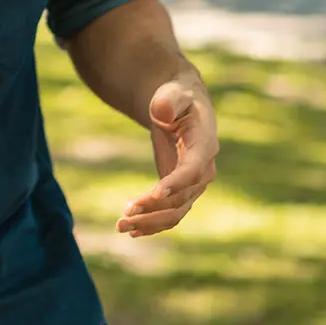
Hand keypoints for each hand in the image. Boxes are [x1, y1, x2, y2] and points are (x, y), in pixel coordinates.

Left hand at [118, 76, 217, 236]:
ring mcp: (194, 184)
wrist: (181, 105)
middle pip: (181, 199)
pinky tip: (132, 230)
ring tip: (121, 226)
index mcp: (205, 145)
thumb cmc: (175, 96)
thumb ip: (168, 102)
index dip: (176, 183)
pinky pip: (171, 213)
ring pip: (175, 212)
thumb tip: (161, 113)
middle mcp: (204, 170)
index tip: (155, 194)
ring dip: (149, 222)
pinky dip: (153, 223)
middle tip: (124, 216)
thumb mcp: (172, 94)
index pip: (192, 170)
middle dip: (153, 210)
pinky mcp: (181, 190)